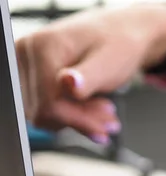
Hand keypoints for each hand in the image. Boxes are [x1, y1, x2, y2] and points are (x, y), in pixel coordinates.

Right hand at [15, 3, 165, 143]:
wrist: (119, 34)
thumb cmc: (117, 44)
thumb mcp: (109, 62)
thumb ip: (88, 76)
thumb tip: (67, 84)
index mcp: (42, 47)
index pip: (48, 102)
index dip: (77, 120)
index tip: (103, 131)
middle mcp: (27, 55)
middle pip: (44, 110)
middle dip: (80, 120)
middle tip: (110, 120)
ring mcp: (27, 67)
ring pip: (44, 113)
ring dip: (78, 119)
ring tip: (105, 112)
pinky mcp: (33, 79)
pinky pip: (47, 109)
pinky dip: (73, 115)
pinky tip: (94, 109)